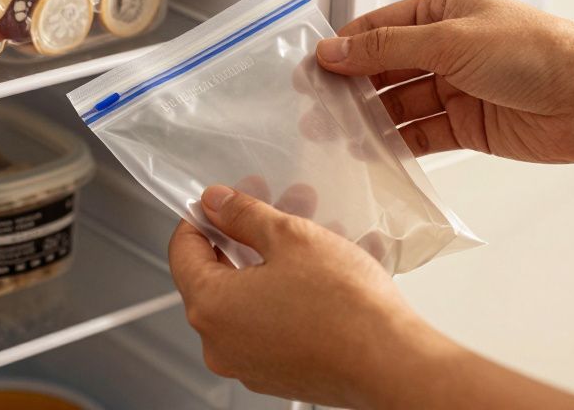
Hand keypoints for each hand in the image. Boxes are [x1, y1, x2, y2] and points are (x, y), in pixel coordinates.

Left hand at [168, 184, 431, 408]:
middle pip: (218, 273)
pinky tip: (322, 268)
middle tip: (275, 207)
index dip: (202, 217)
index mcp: (210, 307)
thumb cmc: (345, 309)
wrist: (391, 363)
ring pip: (249, 296)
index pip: (182, 250)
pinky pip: (271, 321)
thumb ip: (244, 215)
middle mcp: (220, 343)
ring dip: (274, 259)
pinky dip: (287, 292)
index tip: (221, 202)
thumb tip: (218, 203)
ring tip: (311, 231)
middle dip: (248, 234)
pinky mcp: (278, 372)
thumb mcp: (289, 237)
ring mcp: (248, 362)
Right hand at [317, 0, 573, 163]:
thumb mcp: (452, 40)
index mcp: (444, 11)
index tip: (311, 68)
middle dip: (351, 88)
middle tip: (315, 108)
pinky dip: (396, 144)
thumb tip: (336, 48)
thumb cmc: (541, 53)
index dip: (345, 47)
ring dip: (370, 120)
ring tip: (336, 136)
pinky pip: (420, 134)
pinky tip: (373, 153)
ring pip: (398, 104)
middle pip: (384, 68)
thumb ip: (388, 47)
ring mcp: (457, 88)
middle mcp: (448, 47)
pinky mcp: (468, 126)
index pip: (379, 27)